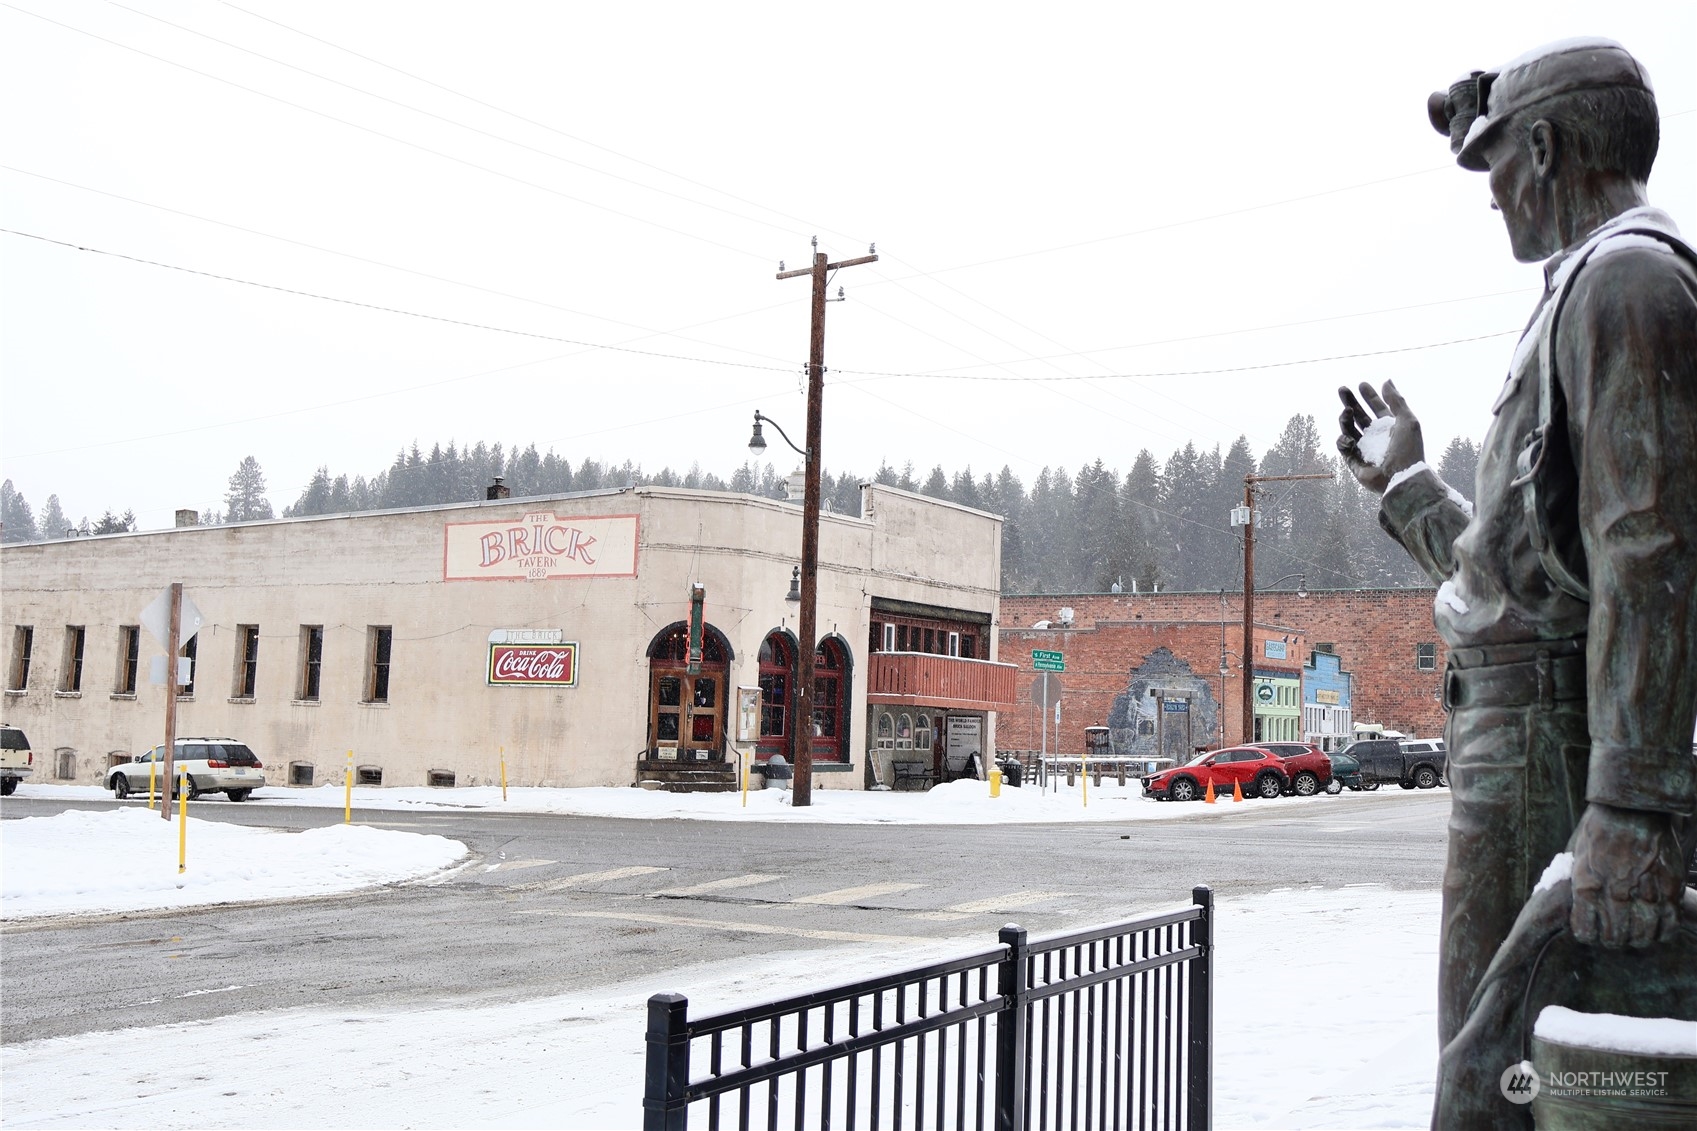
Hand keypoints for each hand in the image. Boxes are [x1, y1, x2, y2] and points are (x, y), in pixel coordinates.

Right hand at [1336, 381, 1425, 494]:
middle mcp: (1376, 437)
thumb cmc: (1409, 450)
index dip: (1370, 396)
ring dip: (1345, 418)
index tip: (1362, 384)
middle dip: (1350, 402)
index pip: (1378, 408)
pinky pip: (1343, 447)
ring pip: (1348, 429)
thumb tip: (1387, 381)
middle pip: (1359, 416)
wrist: (1402, 478)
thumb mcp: (1408, 421)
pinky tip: (1349, 438)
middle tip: (1342, 389)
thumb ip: (1397, 400)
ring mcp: (1364, 449)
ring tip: (1347, 411)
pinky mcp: (1354, 461)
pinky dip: (1343, 440)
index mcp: (1390, 427)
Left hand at [1569, 803, 1684, 948]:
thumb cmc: (1600, 830)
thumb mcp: (1579, 857)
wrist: (1632, 808)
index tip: (1593, 933)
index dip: (1589, 936)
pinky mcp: (1669, 887)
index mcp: (1587, 885)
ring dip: (1639, 939)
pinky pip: (1669, 923)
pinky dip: (1663, 932)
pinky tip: (1658, 928)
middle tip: (1617, 936)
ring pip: (1644, 936)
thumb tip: (1583, 908)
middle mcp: (1614, 892)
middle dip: (1614, 941)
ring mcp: (1644, 891)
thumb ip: (1582, 884)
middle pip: (1616, 938)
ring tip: (1637, 934)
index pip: (1586, 932)